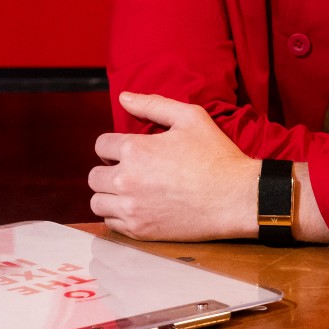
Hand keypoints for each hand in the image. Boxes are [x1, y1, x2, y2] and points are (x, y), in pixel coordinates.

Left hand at [89, 92, 259, 241]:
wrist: (234, 197)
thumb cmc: (215, 155)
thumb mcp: (190, 117)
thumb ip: (153, 104)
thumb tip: (124, 98)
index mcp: (135, 150)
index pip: (101, 145)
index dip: (114, 146)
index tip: (128, 151)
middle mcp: (126, 180)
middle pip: (94, 176)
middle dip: (108, 171)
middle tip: (129, 172)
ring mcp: (132, 208)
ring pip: (97, 202)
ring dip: (108, 195)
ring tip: (129, 191)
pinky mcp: (140, 230)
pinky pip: (111, 223)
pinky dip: (118, 215)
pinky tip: (137, 208)